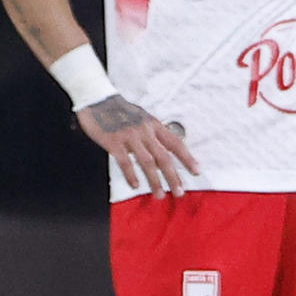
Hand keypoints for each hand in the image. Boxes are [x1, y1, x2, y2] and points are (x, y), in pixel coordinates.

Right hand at [78, 95, 200, 197]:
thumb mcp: (143, 119)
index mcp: (154, 125)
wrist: (98, 100)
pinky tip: (135, 185)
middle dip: (174, 176)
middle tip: (180, 192)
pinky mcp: (113, 142)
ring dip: (155, 180)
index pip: (176, 144)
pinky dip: (131, 174)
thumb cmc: (121, 111)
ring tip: (160, 194)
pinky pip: (125, 161)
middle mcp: (146, 131)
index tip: (196, 172)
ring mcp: (130, 137)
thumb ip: (152, 134)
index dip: (187, 158)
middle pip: (164, 157)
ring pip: (147, 162)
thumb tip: (162, 153)